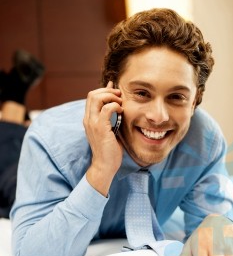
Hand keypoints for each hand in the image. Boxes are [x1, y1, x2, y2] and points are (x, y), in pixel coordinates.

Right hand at [83, 81, 122, 195]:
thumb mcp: (109, 128)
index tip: (116, 94)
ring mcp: (92, 123)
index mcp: (89, 118)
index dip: (104, 90)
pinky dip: (115, 106)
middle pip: (92, 94)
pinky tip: (121, 112)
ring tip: (120, 103)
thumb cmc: (109, 148)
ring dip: (111, 96)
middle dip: (108, 91)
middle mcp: (88, 119)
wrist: (105, 165)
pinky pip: (106, 109)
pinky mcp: (100, 128)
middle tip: (119, 96)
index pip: (92, 96)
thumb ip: (110, 116)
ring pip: (97, 98)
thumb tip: (116, 102)